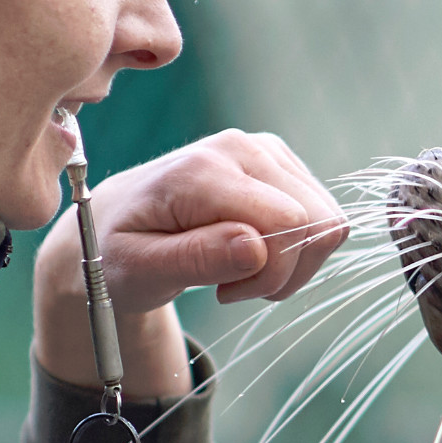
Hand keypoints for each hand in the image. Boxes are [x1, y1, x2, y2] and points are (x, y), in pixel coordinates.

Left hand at [33, 132, 347, 399]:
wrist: (113, 223)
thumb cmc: (119, 251)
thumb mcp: (139, 269)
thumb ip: (194, 259)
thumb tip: (255, 248)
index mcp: (203, 171)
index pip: (289, 224)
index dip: (272, 274)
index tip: (225, 293)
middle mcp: (241, 148)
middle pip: (318, 222)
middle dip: (286, 273)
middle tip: (234, 287)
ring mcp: (265, 150)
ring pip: (328, 221)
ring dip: (293, 264)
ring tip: (241, 272)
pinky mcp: (279, 161)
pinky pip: (321, 216)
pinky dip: (295, 250)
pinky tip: (253, 254)